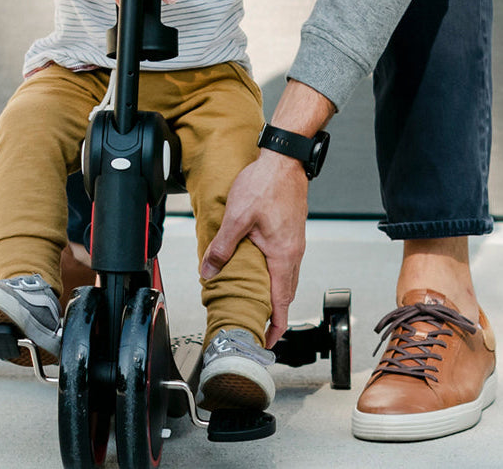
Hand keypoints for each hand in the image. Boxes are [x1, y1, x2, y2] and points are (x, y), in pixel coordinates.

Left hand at [199, 79, 336, 346]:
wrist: (284, 160)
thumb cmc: (265, 185)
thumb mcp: (237, 218)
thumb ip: (222, 247)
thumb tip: (208, 272)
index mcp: (282, 256)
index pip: (282, 301)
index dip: (276, 324)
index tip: (269, 341)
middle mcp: (293, 253)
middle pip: (286, 293)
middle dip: (275, 314)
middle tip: (261, 329)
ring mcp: (295, 242)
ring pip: (286, 277)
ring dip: (275, 295)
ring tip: (259, 305)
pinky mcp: (292, 232)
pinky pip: (286, 263)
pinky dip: (276, 276)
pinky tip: (261, 272)